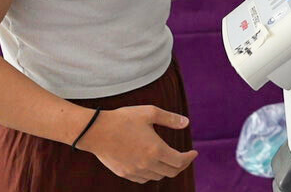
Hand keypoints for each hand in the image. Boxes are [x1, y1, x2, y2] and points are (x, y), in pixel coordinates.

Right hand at [77, 105, 197, 182]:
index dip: (189, 158)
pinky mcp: (124, 173)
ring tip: (168, 159)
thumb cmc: (123, 119)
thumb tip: (187, 123)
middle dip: (181, 165)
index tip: (194, 152)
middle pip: (171, 172)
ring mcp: (135, 171)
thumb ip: (170, 119)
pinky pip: (144, 178)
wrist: (95, 131)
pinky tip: (152, 164)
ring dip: (166, 169)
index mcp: (156, 150)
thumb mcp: (149, 113)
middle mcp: (147, 164)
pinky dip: (152, 173)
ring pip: (157, 176)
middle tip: (184, 157)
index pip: (180, 161)